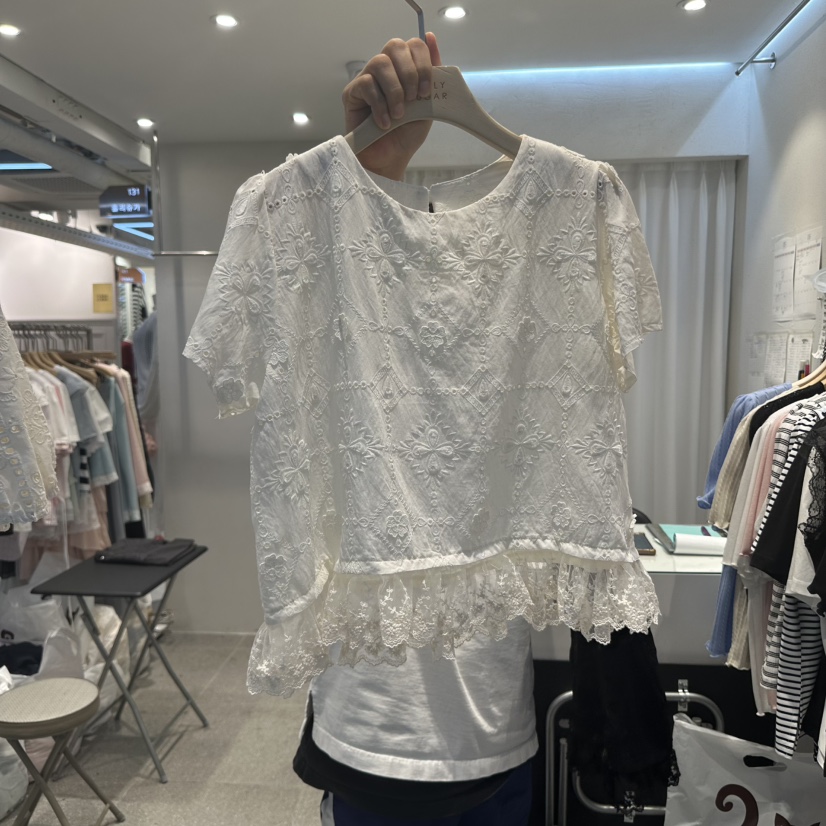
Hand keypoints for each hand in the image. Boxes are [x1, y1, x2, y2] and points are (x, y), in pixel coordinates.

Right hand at [342, 33, 441, 180]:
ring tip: (399, 115)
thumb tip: (431, 37)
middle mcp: (385, 69)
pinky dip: (380, 105)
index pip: (413, 45)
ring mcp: (367, 79)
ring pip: (380, 63)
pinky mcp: (352, 93)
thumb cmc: (407, 134)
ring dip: (395, 90)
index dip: (423, 63)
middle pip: (395, 46)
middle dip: (409, 73)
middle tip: (413, 99)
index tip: (426, 91)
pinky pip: (366, 85)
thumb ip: (432, 74)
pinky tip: (385, 123)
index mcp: (404, 68)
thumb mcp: (428, 105)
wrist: (390, 160)